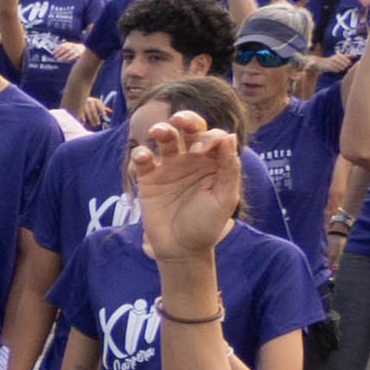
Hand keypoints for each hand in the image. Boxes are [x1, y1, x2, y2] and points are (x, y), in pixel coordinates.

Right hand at [127, 111, 246, 260]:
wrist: (181, 249)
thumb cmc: (207, 225)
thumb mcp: (225, 198)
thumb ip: (229, 168)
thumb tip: (229, 136)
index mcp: (213, 162)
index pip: (212, 137)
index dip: (208, 137)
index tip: (201, 151)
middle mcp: (191, 160)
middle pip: (189, 130)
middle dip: (186, 120)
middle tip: (179, 121)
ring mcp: (169, 167)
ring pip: (165, 139)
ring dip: (162, 130)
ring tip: (158, 132)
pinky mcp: (148, 178)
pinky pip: (143, 160)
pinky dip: (140, 154)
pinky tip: (143, 157)